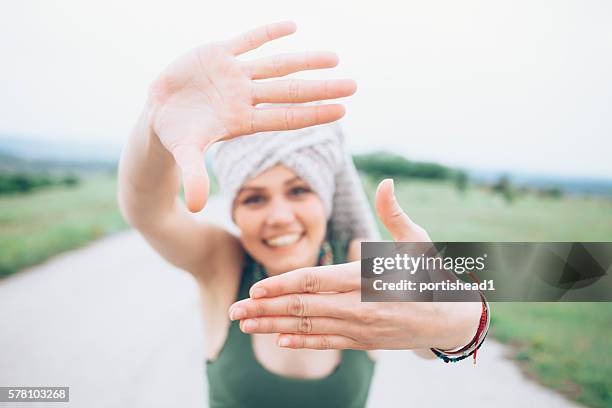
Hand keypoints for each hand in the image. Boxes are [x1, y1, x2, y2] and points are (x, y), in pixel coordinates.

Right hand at [146, 21, 355, 211]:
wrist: (158, 112)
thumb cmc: (177, 135)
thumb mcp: (185, 154)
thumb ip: (194, 176)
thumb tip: (195, 207)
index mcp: (242, 120)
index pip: (285, 118)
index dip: (313, 114)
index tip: (342, 111)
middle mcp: (245, 97)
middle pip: (290, 91)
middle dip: (321, 89)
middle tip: (353, 86)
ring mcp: (234, 74)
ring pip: (276, 65)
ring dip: (305, 60)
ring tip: (334, 58)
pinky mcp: (218, 54)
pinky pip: (247, 39)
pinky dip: (268, 31)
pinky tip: (292, 25)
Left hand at [228, 179, 480, 350]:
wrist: (452, 318)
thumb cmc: (430, 273)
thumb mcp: (416, 241)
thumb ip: (394, 214)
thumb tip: (385, 182)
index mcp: (366, 278)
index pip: (316, 281)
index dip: (282, 285)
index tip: (254, 289)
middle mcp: (360, 306)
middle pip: (304, 308)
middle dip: (266, 310)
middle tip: (234, 311)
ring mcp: (361, 328)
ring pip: (310, 329)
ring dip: (274, 327)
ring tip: (245, 326)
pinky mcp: (364, 341)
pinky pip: (327, 343)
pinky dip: (302, 343)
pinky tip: (278, 340)